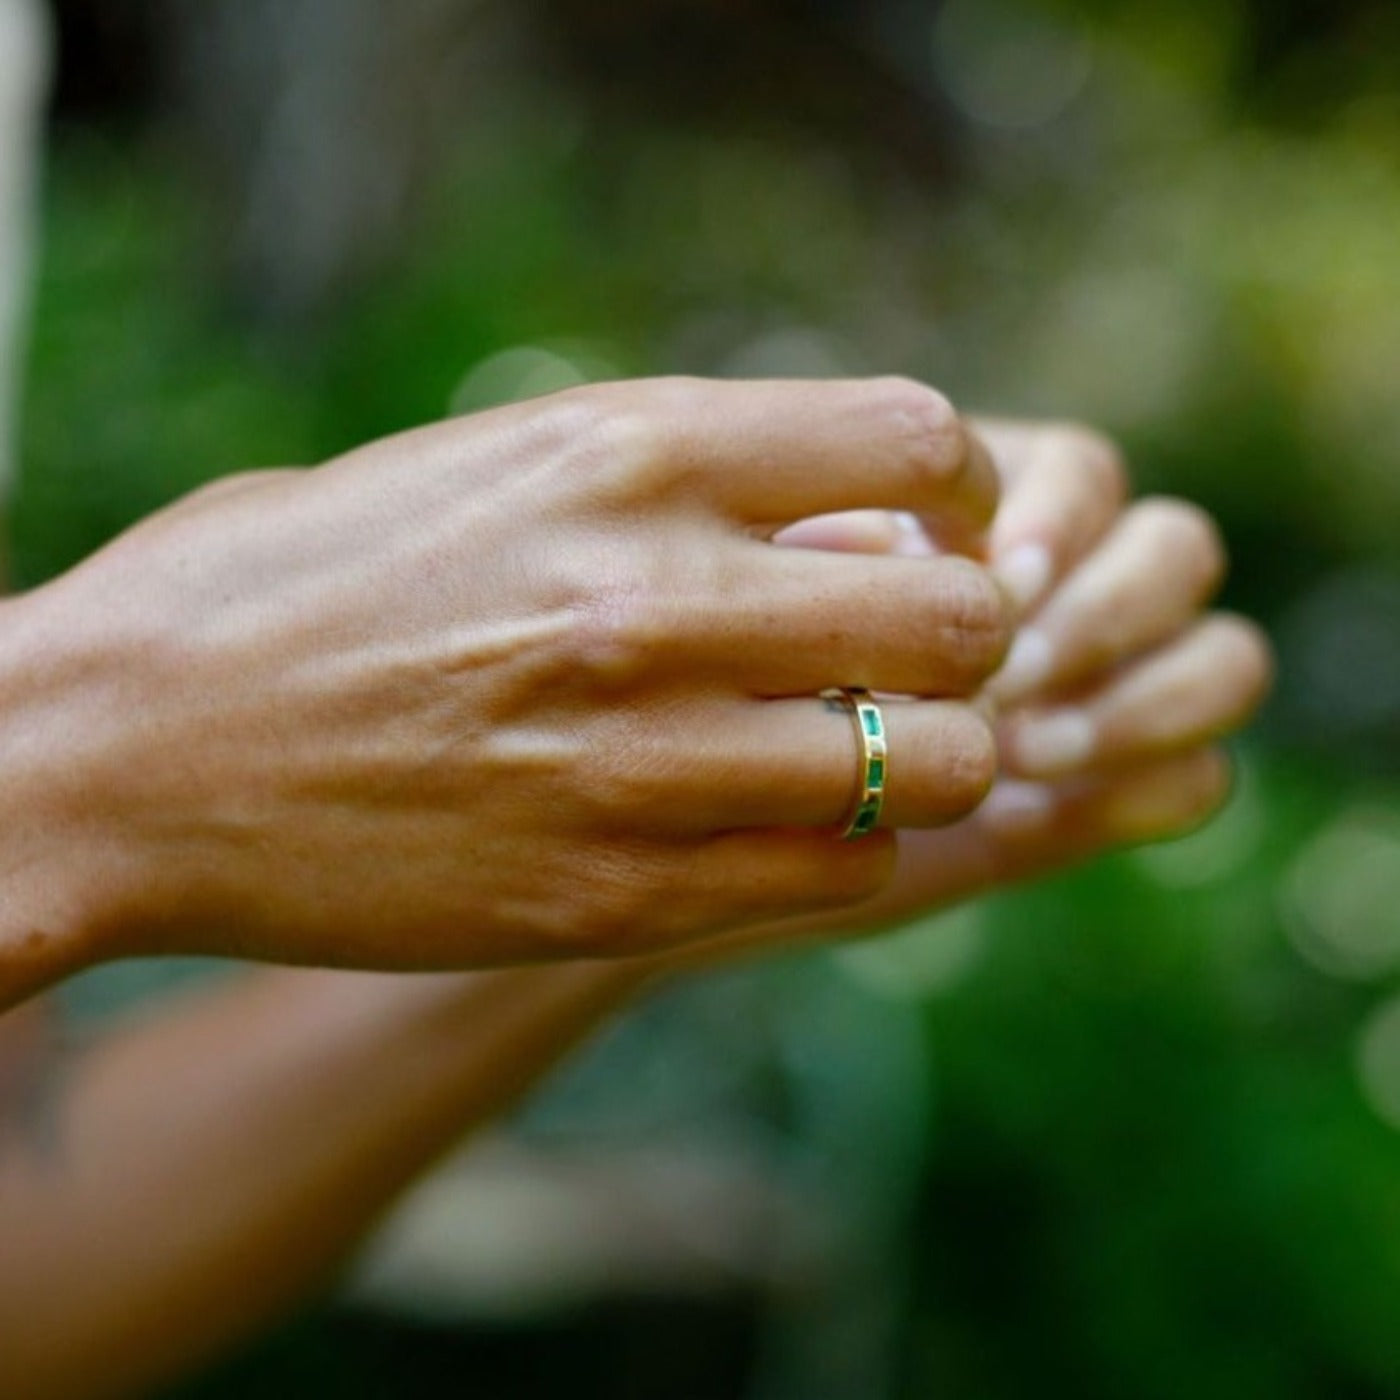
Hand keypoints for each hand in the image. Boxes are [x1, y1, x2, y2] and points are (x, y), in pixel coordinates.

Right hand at [1, 377, 1014, 980]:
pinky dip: (845, 849)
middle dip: (966, 638)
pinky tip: (776, 826)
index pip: (916, 442)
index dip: (961, 492)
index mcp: (625, 452)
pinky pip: (841, 875)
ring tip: (853, 752)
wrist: (134, 748)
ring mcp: (646, 762)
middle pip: (964, 617)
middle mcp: (656, 599)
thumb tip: (852, 537)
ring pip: (937, 766)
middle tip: (905, 659)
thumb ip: (686, 489)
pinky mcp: (620, 895)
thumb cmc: (308, 583)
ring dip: (925, 759)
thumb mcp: (500, 471)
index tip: (933, 531)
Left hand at [678, 420, 1271, 964]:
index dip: (1052, 518)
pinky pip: (1199, 778)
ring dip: (1142, 698)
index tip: (988, 574)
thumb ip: (827, 558)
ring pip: (1223, 656)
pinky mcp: (1113, 791)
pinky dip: (1148, 784)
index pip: (1081, 475)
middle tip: (1010, 674)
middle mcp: (1069, 589)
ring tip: (1026, 748)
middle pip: (1176, 549)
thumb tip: (895, 537)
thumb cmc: (722, 687)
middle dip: (1102, 610)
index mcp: (991, 512)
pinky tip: (1043, 802)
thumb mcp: (750, 605)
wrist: (720, 823)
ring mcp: (1104, 692)